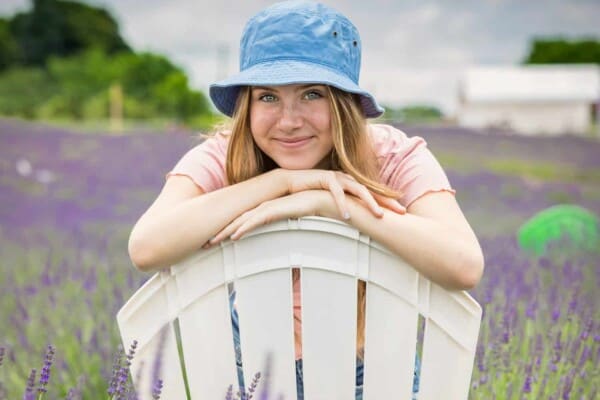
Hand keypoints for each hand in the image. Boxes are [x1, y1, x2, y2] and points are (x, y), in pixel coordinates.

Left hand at [204, 190, 327, 247]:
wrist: (327, 199)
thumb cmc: (314, 212)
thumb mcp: (295, 226)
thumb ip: (287, 234)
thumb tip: (285, 258)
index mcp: (267, 211)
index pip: (242, 222)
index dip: (227, 231)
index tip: (215, 241)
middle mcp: (264, 208)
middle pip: (236, 221)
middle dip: (219, 231)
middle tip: (205, 244)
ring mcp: (268, 207)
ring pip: (242, 221)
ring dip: (226, 232)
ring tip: (212, 243)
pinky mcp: (276, 209)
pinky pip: (256, 221)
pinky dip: (243, 228)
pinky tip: (233, 237)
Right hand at [280, 169, 405, 218]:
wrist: (291, 183)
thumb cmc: (312, 193)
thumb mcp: (333, 201)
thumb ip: (346, 207)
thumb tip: (358, 221)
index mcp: (351, 184)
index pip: (374, 193)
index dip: (388, 201)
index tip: (402, 212)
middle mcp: (348, 179)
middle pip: (372, 190)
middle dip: (387, 201)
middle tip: (401, 212)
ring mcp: (337, 177)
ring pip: (358, 190)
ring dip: (369, 203)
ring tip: (379, 216)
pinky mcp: (325, 178)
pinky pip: (336, 192)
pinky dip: (342, 204)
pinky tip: (347, 215)